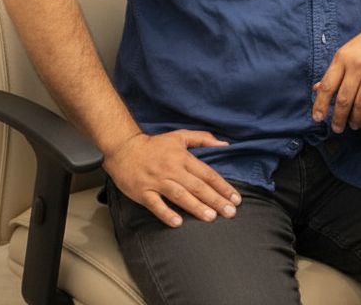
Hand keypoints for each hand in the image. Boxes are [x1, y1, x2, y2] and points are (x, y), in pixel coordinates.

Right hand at [103, 130, 241, 227]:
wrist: (124, 149)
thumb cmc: (155, 144)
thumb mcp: (180, 136)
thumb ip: (203, 139)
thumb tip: (225, 144)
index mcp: (183, 158)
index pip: (207, 174)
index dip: (222, 186)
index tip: (236, 198)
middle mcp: (172, 170)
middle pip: (197, 186)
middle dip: (215, 200)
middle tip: (230, 212)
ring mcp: (157, 182)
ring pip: (180, 195)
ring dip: (196, 207)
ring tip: (211, 217)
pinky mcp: (142, 192)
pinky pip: (155, 205)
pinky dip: (166, 213)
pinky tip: (177, 223)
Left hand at [312, 11, 360, 133]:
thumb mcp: (348, 51)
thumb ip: (335, 71)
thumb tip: (318, 89)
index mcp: (343, 58)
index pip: (328, 86)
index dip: (321, 104)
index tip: (318, 118)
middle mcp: (357, 65)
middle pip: (345, 98)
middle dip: (339, 118)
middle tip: (338, 129)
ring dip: (357, 118)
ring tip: (354, 125)